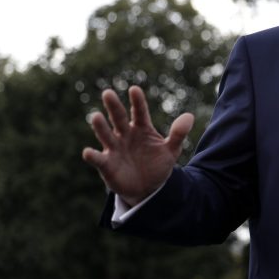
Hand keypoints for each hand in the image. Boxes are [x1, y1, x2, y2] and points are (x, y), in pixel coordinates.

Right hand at [82, 86, 193, 206]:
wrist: (148, 188)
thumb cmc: (158, 164)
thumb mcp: (172, 150)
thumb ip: (178, 134)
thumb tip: (189, 116)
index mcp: (142, 128)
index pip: (140, 112)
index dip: (137, 102)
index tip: (134, 89)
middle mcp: (126, 135)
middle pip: (119, 118)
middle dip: (114, 106)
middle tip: (108, 93)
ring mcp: (115, 148)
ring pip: (106, 135)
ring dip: (100, 126)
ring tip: (96, 116)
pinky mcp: (107, 164)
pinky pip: (98, 159)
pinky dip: (92, 155)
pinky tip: (88, 152)